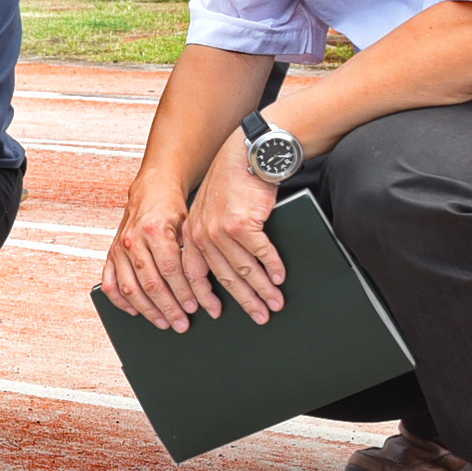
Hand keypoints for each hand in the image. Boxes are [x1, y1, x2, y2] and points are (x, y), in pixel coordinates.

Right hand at [101, 176, 212, 333]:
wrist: (151, 192)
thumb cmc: (174, 211)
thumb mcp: (189, 226)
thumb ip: (193, 254)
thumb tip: (204, 288)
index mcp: (155, 230)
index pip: (170, 271)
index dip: (183, 293)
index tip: (195, 308)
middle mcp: (133, 240)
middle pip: (151, 284)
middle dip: (169, 308)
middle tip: (182, 324)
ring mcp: (119, 249)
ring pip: (130, 289)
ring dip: (148, 310)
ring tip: (164, 322)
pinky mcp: (110, 254)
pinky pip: (110, 284)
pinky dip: (121, 302)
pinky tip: (135, 311)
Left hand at [182, 134, 287, 324]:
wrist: (246, 154)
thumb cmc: (233, 182)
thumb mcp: (210, 209)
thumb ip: (210, 236)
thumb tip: (225, 267)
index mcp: (191, 233)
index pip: (194, 274)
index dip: (205, 297)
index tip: (215, 315)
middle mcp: (202, 234)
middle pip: (224, 277)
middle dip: (245, 300)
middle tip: (260, 316)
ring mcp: (221, 230)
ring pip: (245, 270)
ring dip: (263, 289)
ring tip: (275, 302)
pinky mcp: (243, 223)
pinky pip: (261, 253)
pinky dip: (273, 267)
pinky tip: (280, 277)